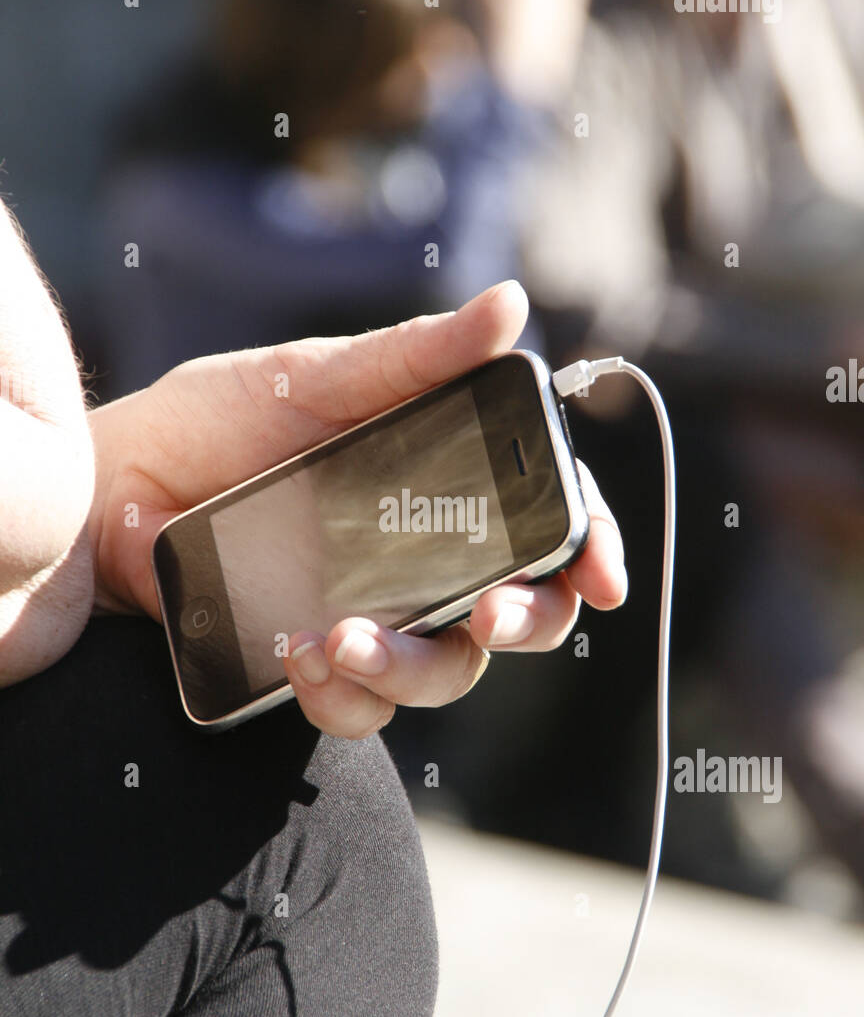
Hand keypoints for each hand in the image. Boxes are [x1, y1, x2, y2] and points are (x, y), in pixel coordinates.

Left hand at [89, 281, 626, 737]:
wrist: (111, 482)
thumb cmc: (213, 419)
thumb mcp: (319, 378)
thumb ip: (416, 356)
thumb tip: (511, 306)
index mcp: (440, 491)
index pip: (542, 526)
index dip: (586, 550)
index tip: (600, 576)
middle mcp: (418, 563)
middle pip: (512, 614)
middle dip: (522, 623)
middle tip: (490, 614)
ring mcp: (371, 620)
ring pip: (440, 675)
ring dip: (410, 669)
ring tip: (343, 639)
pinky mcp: (312, 666)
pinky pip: (356, 709)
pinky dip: (338, 693)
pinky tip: (297, 651)